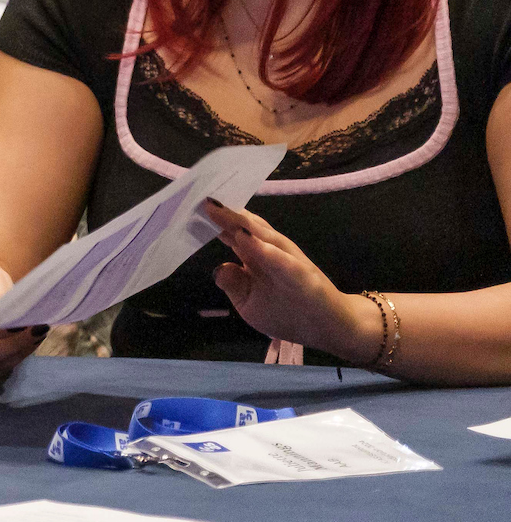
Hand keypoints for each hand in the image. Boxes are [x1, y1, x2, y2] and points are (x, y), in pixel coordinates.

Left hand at [203, 200, 377, 363]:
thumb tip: (220, 266)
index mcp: (257, 255)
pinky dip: (263, 249)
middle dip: (221, 212)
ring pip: (262, 235)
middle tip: (197, 194)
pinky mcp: (301, 274)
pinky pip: (280, 260)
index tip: (187, 204)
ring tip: (216, 206)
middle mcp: (272, 250)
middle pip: (243, 227)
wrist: (334, 327)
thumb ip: (234, 283)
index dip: (211, 220)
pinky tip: (246, 239)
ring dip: (239, 221)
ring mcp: (288, 260)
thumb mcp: (250, 303)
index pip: (231, 232)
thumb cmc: (289, 313)